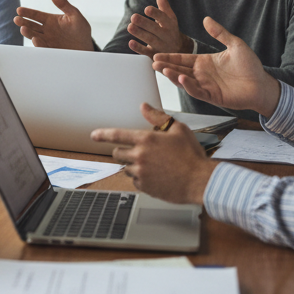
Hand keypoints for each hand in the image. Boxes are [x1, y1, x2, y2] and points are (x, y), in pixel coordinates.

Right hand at [14, 0, 93, 49]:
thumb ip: (63, 4)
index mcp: (50, 20)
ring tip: (23, 29)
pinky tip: (35, 39)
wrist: (86, 48)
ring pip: (34, 36)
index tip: (19, 10)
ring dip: (28, 32)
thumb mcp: (74, 15)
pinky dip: (38, 44)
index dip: (27, 12)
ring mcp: (47, 41)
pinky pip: (42, 47)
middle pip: (32, 25)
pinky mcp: (50, 51)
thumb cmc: (81, 30)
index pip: (36, 15)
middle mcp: (46, 30)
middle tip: (17, 19)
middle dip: (23, 22)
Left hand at [91, 104, 215, 203]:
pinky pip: (135, 181)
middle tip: (138, 152)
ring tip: (153, 165)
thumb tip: (144, 107)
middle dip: (124, 151)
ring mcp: (141, 172)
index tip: (93, 135)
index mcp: (146, 139)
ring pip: (126, 168)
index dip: (103, 134)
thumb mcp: (178, 129)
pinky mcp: (144, 187)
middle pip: (117, 153)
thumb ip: (158, 117)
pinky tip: (157, 176)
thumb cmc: (191, 154)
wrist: (200, 180)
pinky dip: (142, 178)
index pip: (117, 135)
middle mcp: (139, 155)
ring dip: (134, 165)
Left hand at [127, 0, 191, 56]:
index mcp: (170, 24)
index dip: (155, 13)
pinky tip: (130, 43)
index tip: (146, 9)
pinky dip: (138, 48)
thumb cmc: (170, 30)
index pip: (163, 18)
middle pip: (155, 29)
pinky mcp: (155, 55)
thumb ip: (164, 6)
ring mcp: (161, 46)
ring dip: (140, 34)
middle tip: (133, 17)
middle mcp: (166, 35)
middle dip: (144, 23)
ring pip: (150, 40)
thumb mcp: (170, 18)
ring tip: (130, 27)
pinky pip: (146, 52)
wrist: (179, 51)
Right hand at [152, 17, 280, 116]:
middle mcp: (202, 74)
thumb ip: (219, 33)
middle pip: (179, 69)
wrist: (262, 84)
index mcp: (204, 62)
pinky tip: (181, 78)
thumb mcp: (235, 44)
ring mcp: (206, 86)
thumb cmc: (250, 65)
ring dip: (172, 75)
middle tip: (153, 62)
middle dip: (166, 66)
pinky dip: (188, 86)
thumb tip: (206, 18)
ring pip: (184, 81)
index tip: (157, 53)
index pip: (183, 58)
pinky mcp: (212, 96)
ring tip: (162, 69)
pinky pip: (197, 91)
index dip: (170, 56)